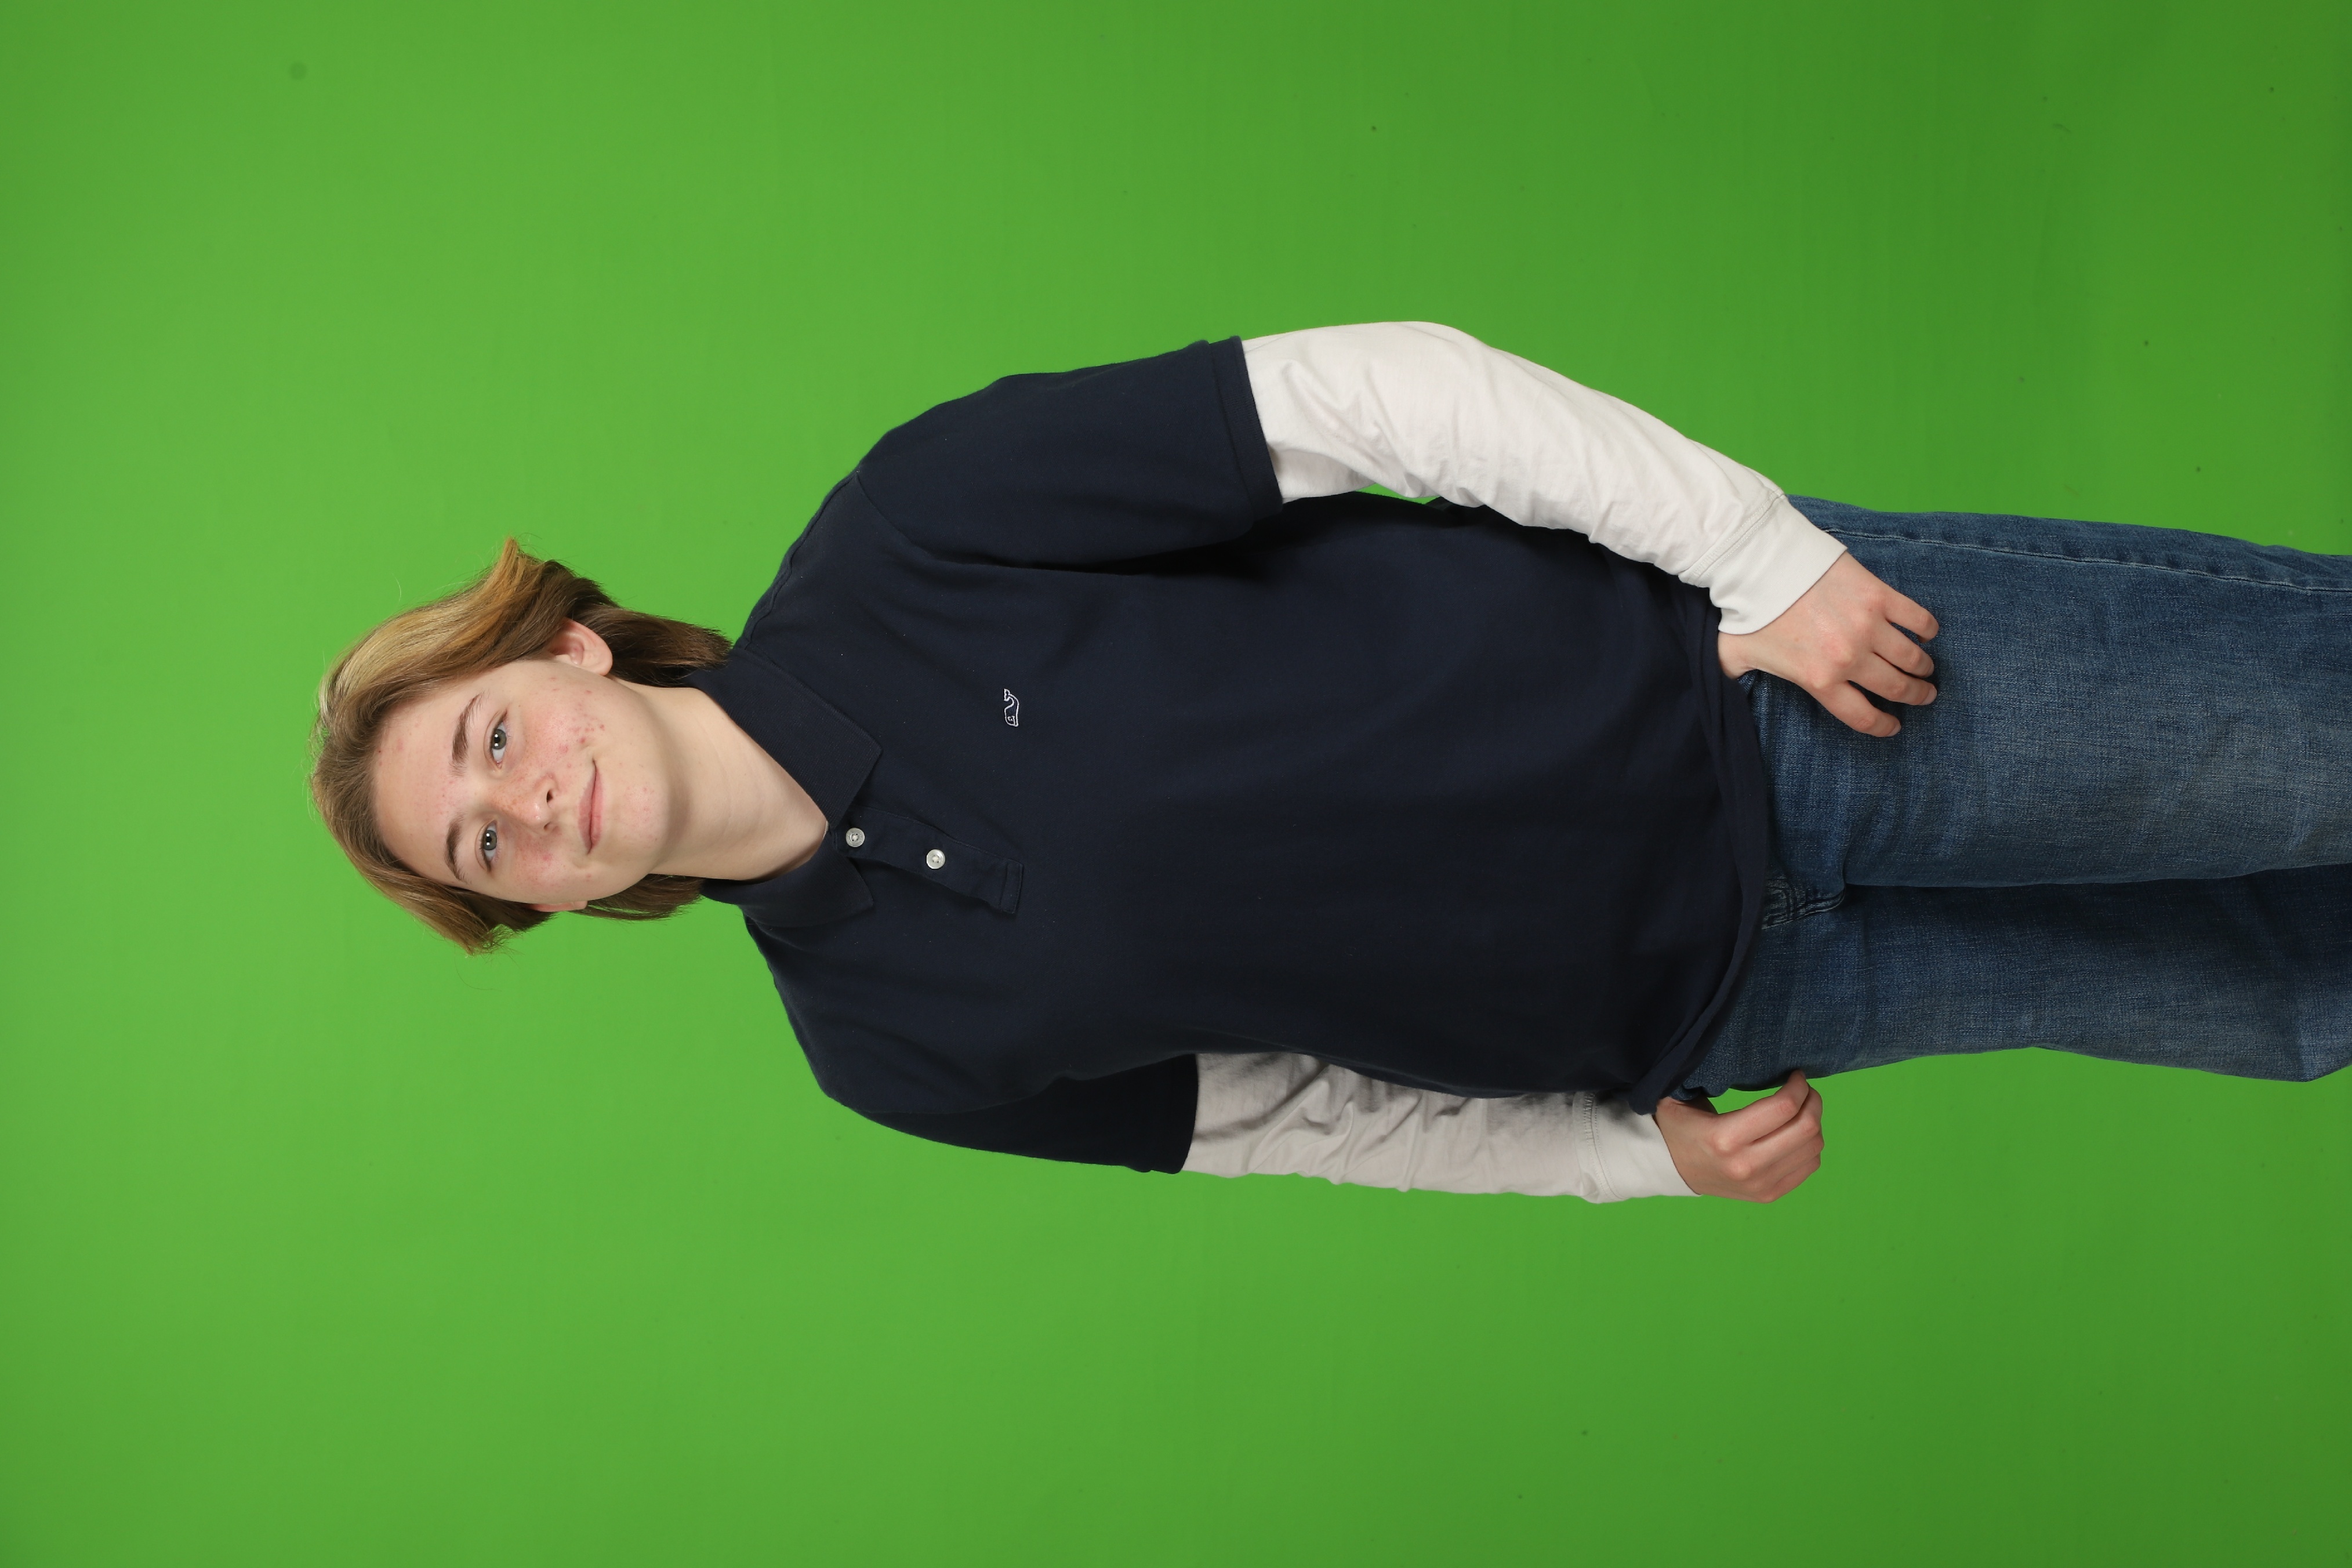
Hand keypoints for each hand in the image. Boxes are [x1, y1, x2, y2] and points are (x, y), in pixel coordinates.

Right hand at [1654, 1072, 1823, 1201]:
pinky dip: (1810, 1145)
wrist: (1670, 1169)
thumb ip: (1709, 1076)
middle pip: (1806, 1128)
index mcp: (1723, 1138)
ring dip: (1814, 1122)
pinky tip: (1795, 1133)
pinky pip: (1810, 1165)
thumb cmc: (1679, 1126)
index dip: (1798, 1086)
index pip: (1782, 1108)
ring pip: (1814, 1147)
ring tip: (1801, 1110)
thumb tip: (1751, 1056)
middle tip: (1804, 1089)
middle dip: (1813, 1101)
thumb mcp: (1682, 1097)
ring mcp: (1760, 1184)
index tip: (1795, 1075)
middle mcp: (1746, 1165)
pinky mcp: (1770, 1194)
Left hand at [1717, 553, 1938, 736]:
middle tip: (1924, 694)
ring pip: (1910, 656)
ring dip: (1923, 667)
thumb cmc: (1746, 610)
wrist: (1759, 561)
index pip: (1862, 716)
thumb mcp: (1734, 656)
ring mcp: (1868, 625)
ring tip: (1927, 669)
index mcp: (1819, 679)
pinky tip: (1927, 633)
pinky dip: (1927, 629)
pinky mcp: (1878, 595)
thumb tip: (1725, 689)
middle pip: (1895, 687)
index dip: (1883, 725)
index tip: (1894, 725)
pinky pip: (1916, 618)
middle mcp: (1849, 657)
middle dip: (1914, 695)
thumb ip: (1736, 679)